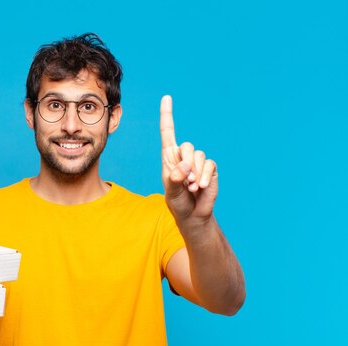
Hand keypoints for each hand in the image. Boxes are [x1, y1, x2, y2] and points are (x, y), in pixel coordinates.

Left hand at [160, 95, 217, 221]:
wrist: (192, 215)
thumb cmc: (177, 202)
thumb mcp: (171, 192)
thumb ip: (174, 178)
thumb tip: (185, 165)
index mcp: (169, 158)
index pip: (168, 132)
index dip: (167, 115)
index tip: (167, 97)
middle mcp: (184, 156)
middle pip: (187, 146)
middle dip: (186, 164)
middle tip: (186, 181)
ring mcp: (198, 162)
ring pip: (199, 155)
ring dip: (195, 173)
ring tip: (192, 187)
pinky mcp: (210, 169)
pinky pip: (209, 165)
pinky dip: (205, 176)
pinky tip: (201, 187)